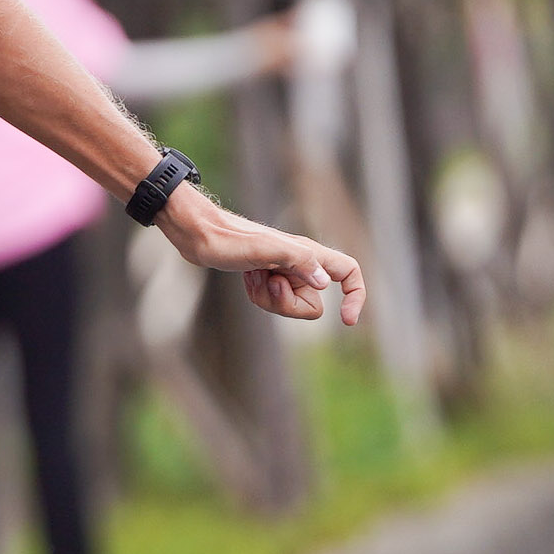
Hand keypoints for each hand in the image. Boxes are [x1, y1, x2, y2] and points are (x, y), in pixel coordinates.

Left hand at [160, 188, 365, 324]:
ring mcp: (283, 272)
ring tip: (253, 277)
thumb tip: (324, 283)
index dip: (355, 296)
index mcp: (308, 253)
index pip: (349, 272)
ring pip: (290, 306)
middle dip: (288, 304)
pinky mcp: (266, 278)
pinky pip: (272, 302)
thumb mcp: (263, 249)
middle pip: (313, 304)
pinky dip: (258, 296)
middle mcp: (300, 263)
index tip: (346, 320)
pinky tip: (246, 279)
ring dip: (269, 300)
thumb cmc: (228, 238)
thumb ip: (297, 261)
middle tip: (269, 282)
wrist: (198, 233)